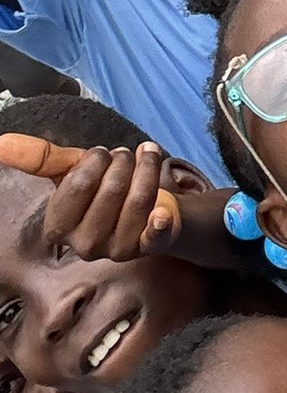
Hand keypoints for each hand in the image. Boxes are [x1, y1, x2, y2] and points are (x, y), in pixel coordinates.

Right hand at [0, 134, 181, 253]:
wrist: (149, 204)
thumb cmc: (103, 187)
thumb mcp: (70, 171)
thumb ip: (40, 158)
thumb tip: (1, 142)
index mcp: (59, 227)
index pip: (78, 184)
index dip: (95, 161)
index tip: (101, 154)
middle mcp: (86, 245)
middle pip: (111, 190)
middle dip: (122, 161)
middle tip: (125, 156)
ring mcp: (118, 250)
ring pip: (137, 200)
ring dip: (147, 169)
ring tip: (146, 157)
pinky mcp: (149, 248)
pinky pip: (156, 237)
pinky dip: (161, 223)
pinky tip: (163, 212)